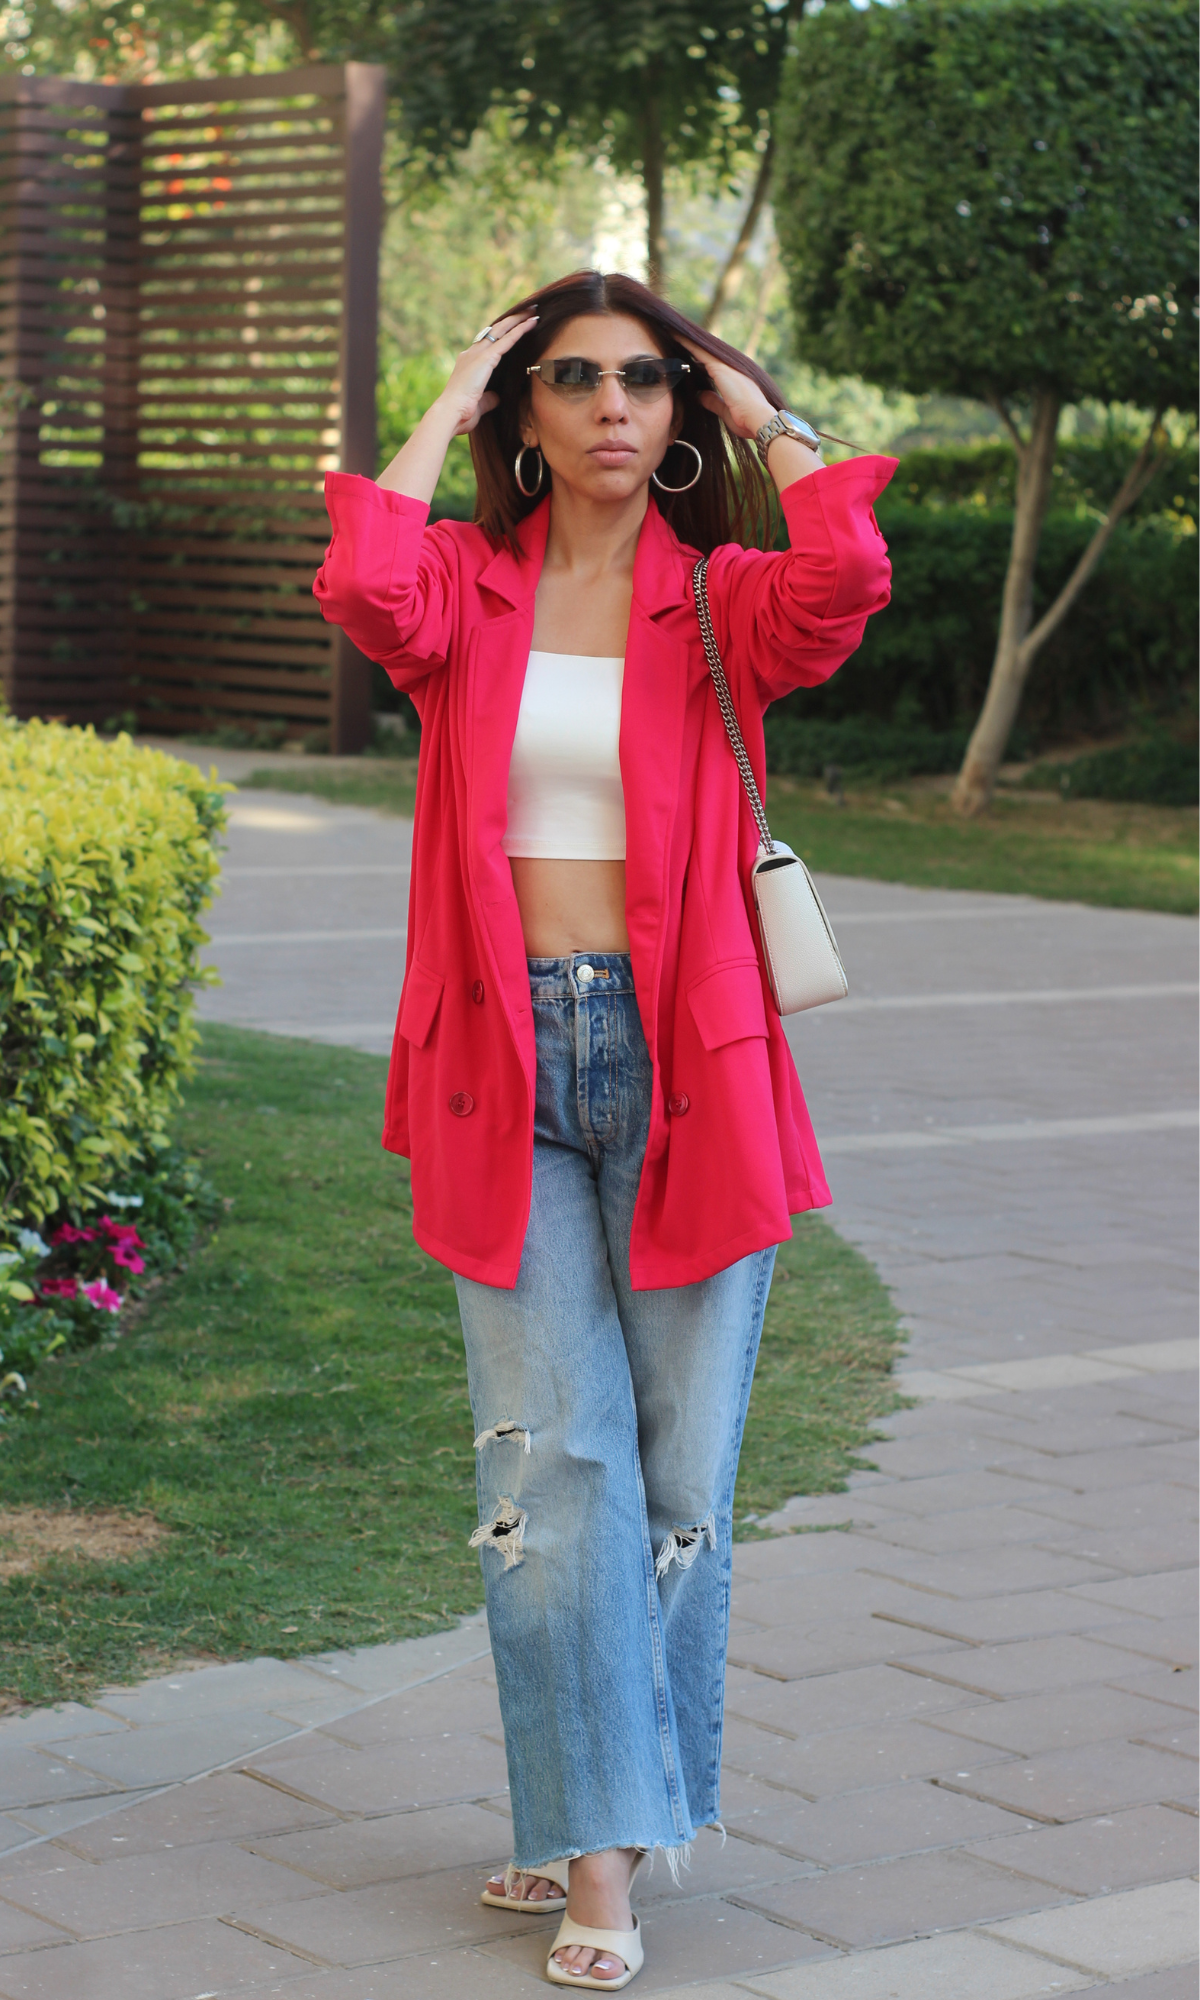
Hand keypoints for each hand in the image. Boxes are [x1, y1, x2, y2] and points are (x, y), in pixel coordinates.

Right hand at [435, 313, 538, 435]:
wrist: (450, 413)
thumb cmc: (461, 414)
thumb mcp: (479, 404)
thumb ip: (489, 398)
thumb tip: (496, 397)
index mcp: (468, 363)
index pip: (486, 343)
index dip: (500, 334)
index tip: (512, 327)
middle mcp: (471, 354)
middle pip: (494, 331)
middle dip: (511, 320)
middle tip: (526, 310)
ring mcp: (478, 354)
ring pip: (502, 330)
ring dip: (518, 319)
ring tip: (532, 310)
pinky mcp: (486, 358)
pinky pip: (507, 340)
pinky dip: (520, 330)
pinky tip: (532, 322)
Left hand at [679, 339, 775, 441]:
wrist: (758, 419)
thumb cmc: (746, 421)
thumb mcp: (725, 411)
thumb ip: (713, 401)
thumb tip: (700, 395)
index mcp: (732, 379)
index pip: (710, 365)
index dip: (698, 360)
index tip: (687, 354)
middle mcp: (729, 369)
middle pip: (706, 353)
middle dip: (692, 346)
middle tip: (676, 335)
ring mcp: (725, 366)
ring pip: (701, 349)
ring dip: (687, 340)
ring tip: (672, 331)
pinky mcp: (719, 368)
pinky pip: (699, 351)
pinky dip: (687, 343)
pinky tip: (675, 335)